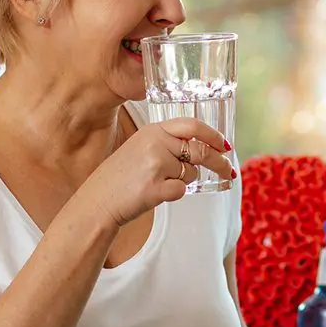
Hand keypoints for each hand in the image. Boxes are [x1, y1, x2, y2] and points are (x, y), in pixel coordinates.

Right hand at [77, 119, 233, 228]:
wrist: (98, 200)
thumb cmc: (121, 177)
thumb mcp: (140, 148)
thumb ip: (167, 143)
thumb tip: (204, 149)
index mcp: (152, 130)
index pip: (192, 125)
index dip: (212, 135)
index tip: (225, 145)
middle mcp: (155, 143)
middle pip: (200, 151)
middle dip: (219, 163)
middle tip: (228, 171)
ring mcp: (155, 165)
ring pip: (190, 173)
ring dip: (182, 180)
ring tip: (158, 183)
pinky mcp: (155, 187)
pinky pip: (181, 191)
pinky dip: (173, 194)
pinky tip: (154, 194)